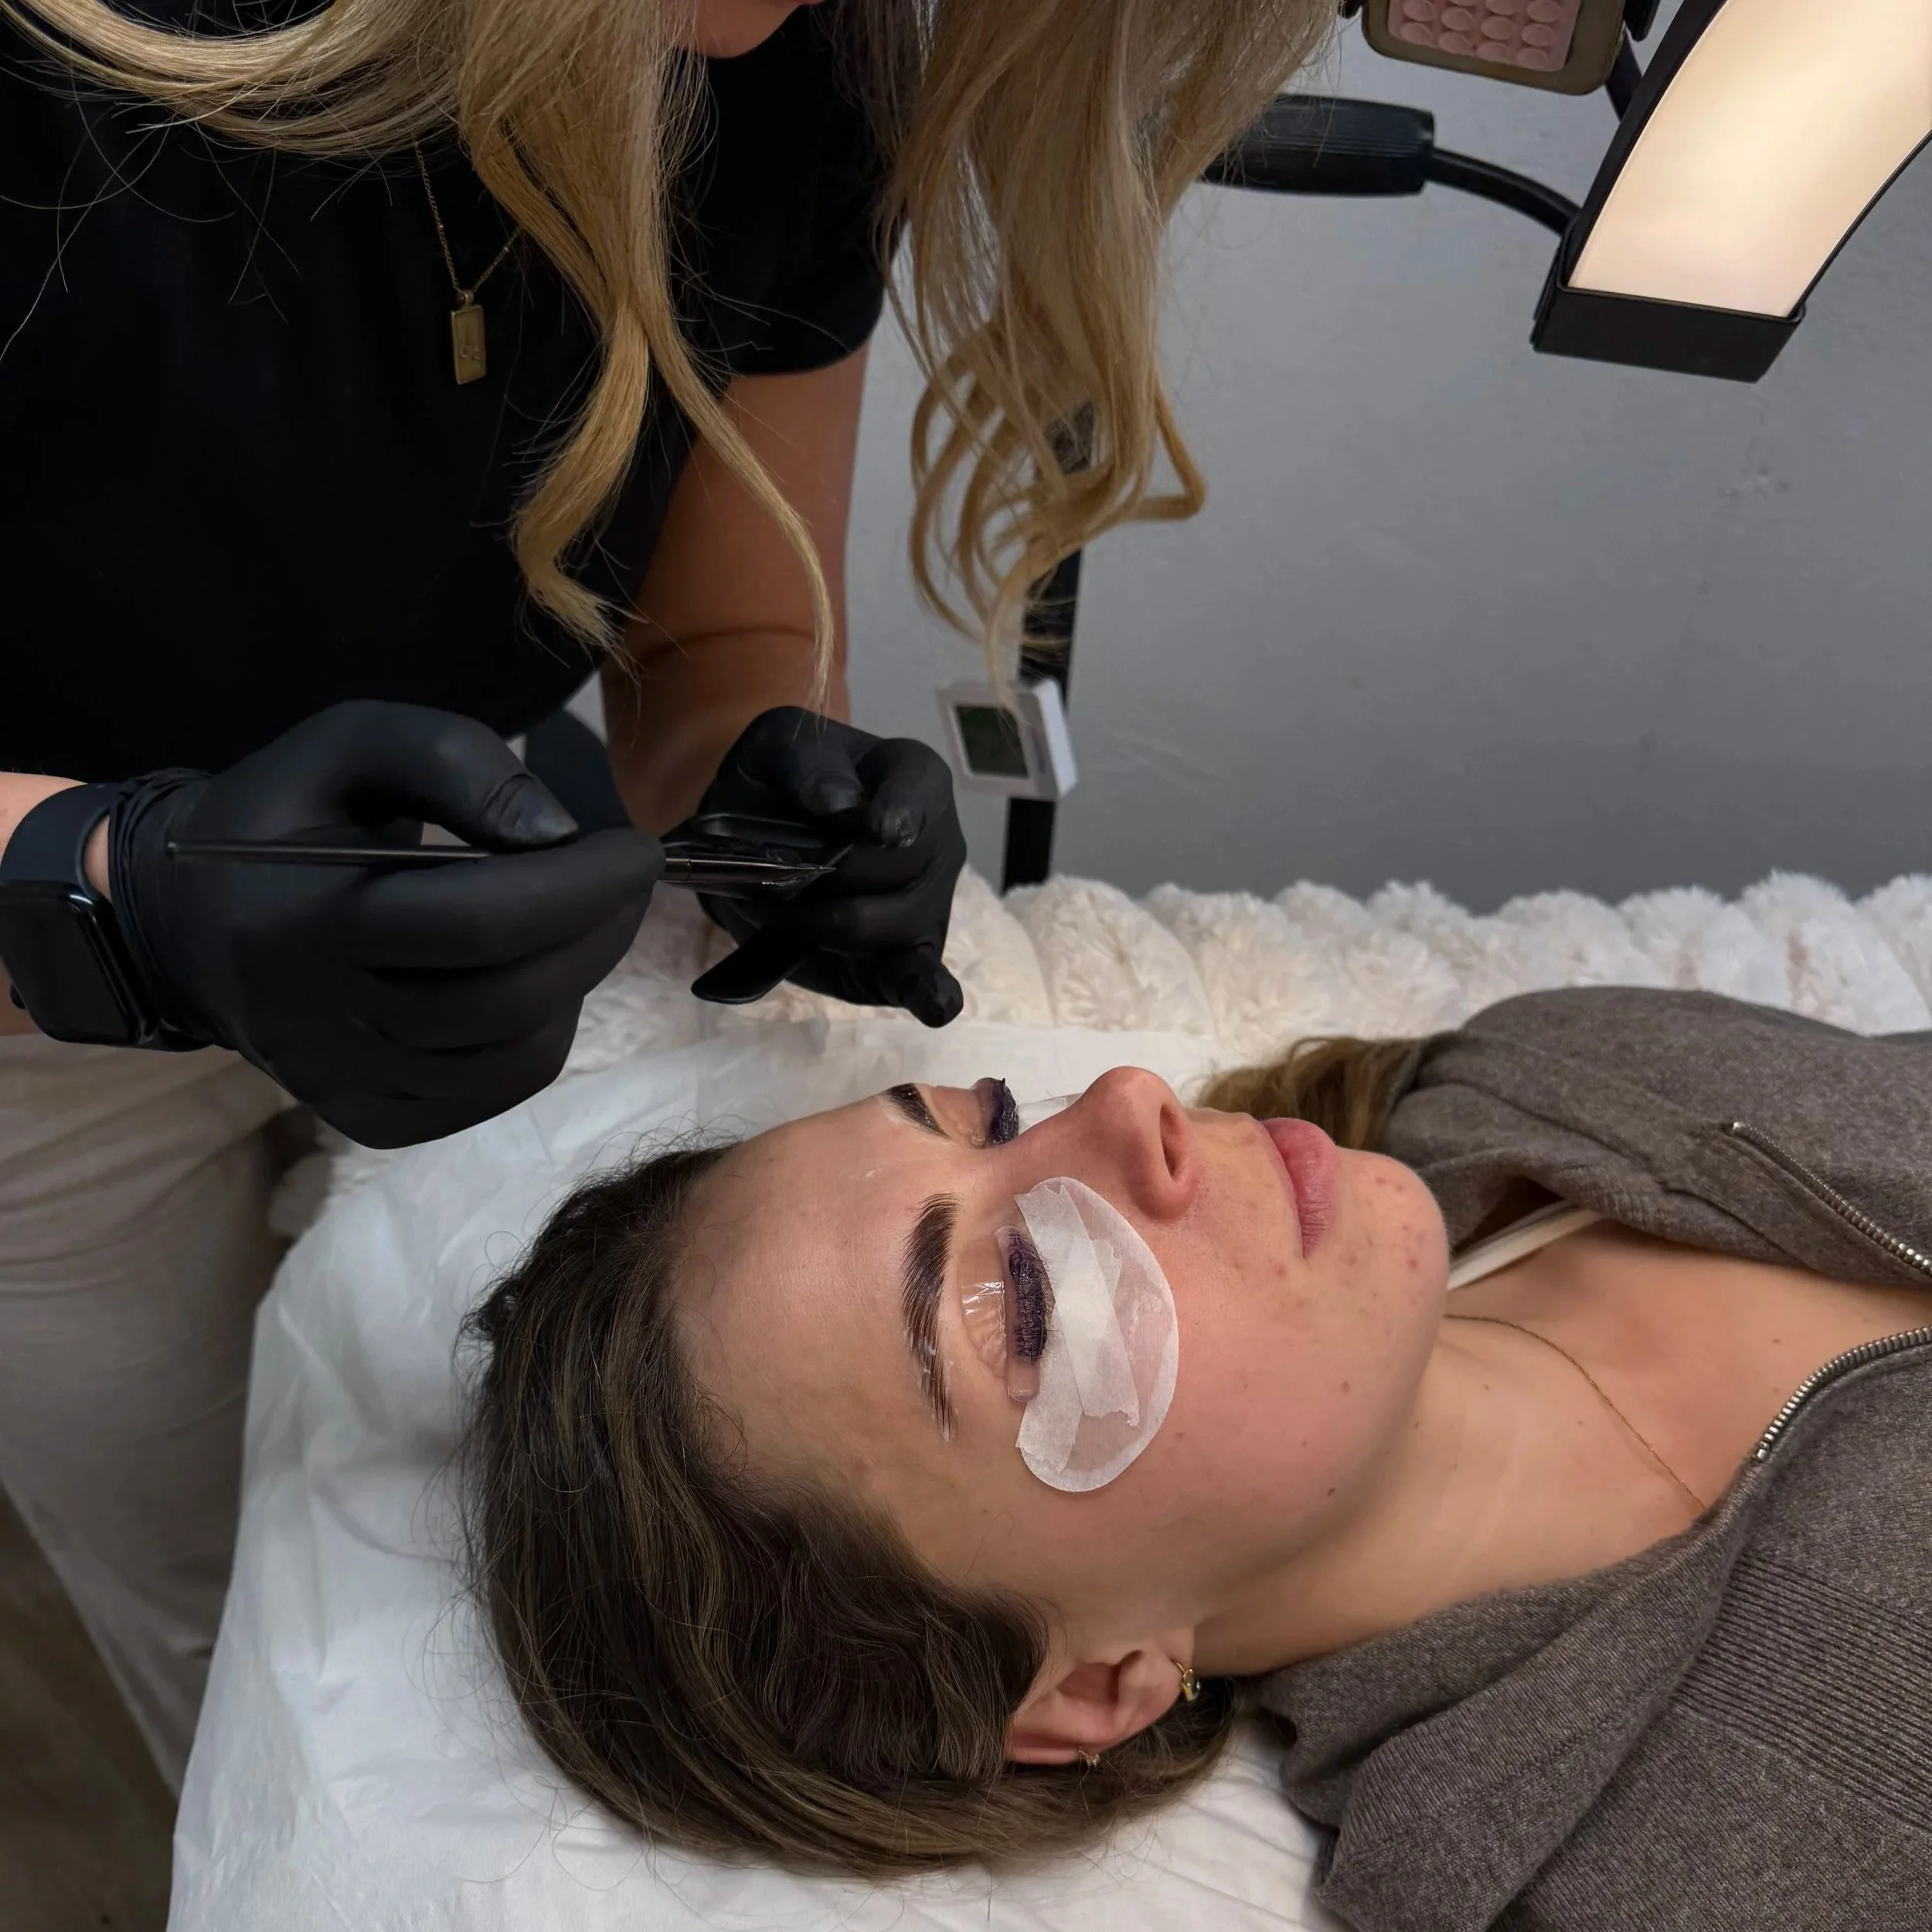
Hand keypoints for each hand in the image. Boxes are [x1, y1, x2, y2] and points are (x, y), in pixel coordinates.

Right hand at [108, 701, 662, 1146]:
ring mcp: (346, 1084)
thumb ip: (453, 761)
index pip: (476, 923)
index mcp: (307, 921)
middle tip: (625, 881)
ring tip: (581, 919)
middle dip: (598, 932)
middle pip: (508, 996)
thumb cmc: (287, 817)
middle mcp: (322, 1021)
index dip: (580, 886)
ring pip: (516, 1053)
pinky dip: (542, 1030)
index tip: (637, 850)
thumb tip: (556, 834)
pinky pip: (498, 1088)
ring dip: (579, 980)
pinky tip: (535, 975)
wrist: (193, 923)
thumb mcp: (352, 745)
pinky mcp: (373, 1121)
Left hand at [695, 708, 965, 1026]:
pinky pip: (925, 976)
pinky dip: (931, 993)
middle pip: (894, 874)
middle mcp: (938, 840)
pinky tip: (937, 1007)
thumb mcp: (778, 749)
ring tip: (778, 914)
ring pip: (886, 927)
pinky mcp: (908, 952)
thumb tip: (839, 807)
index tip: (879, 831)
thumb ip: (808, 767)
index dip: (899, 815)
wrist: (763, 831)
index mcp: (915, 777)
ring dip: (821, 927)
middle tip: (766, 880)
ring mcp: (930, 901)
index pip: (916, 796)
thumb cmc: (781, 783)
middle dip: (826, 882)